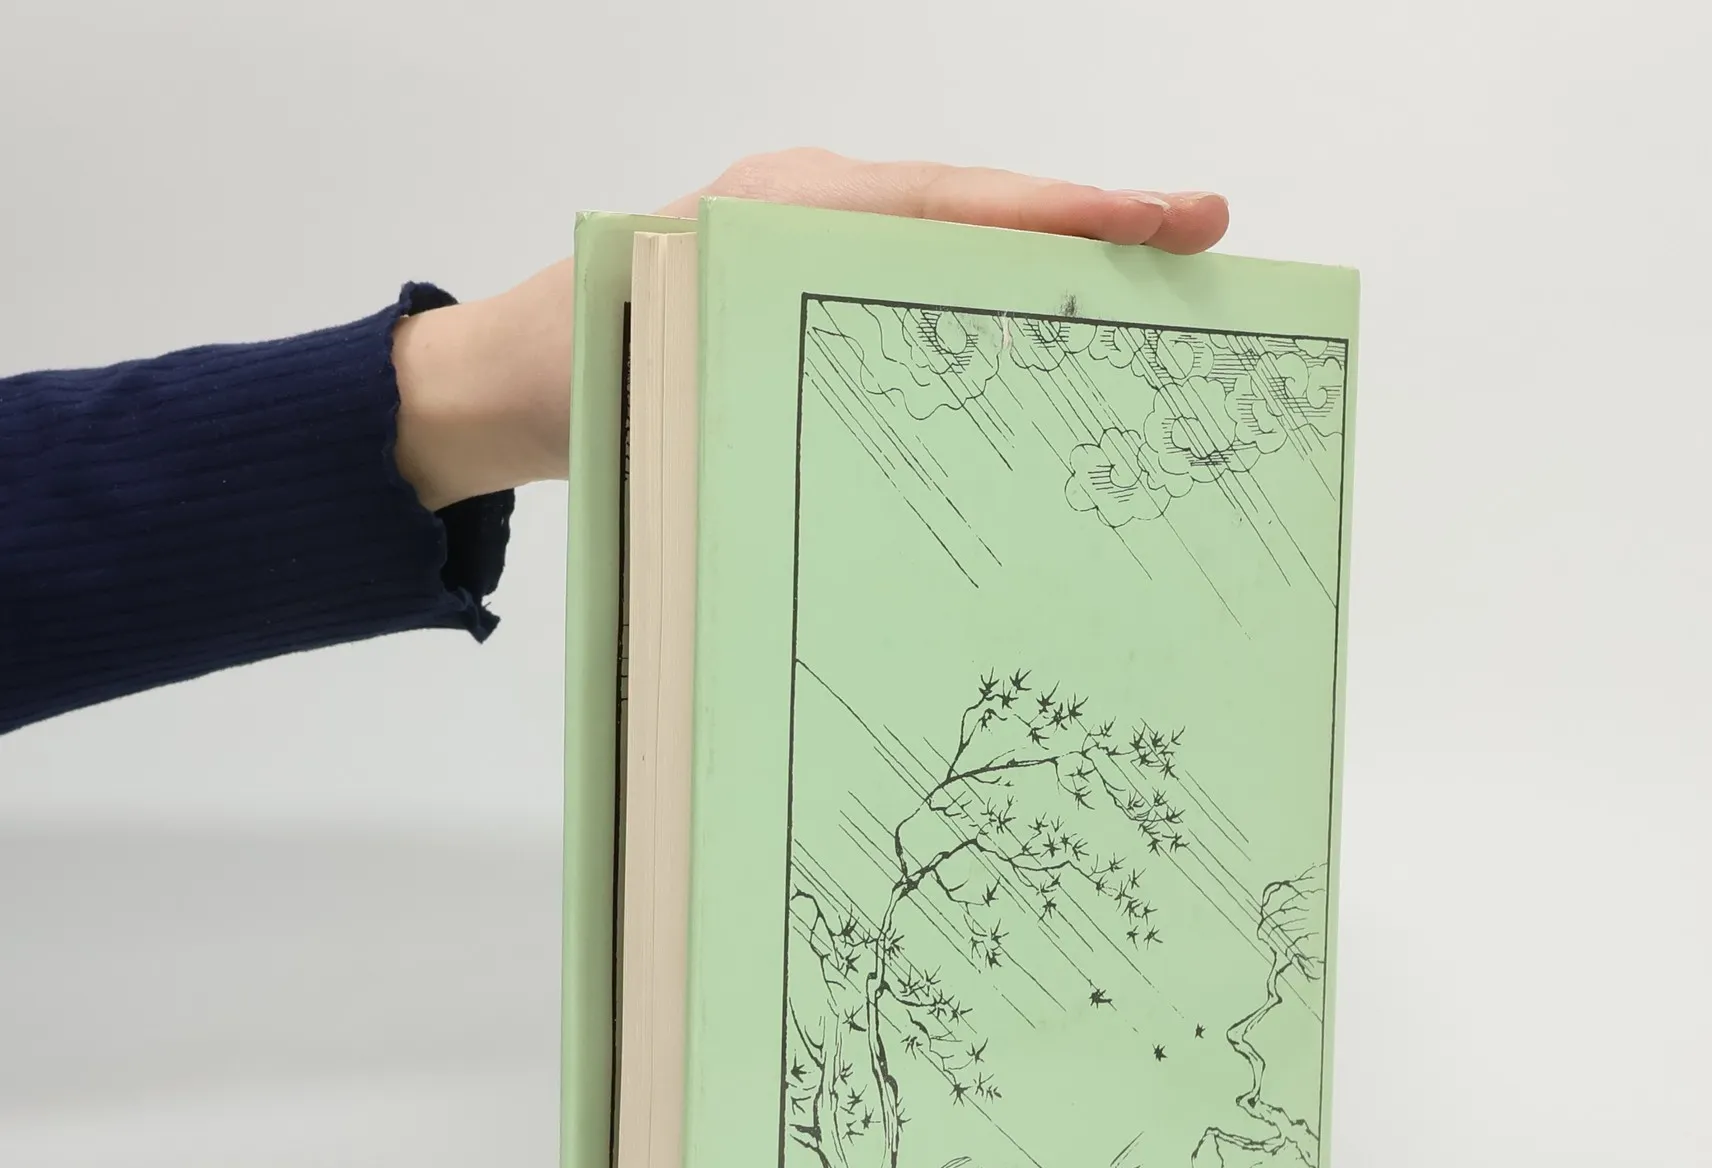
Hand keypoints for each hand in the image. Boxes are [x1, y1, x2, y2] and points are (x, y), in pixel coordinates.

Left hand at [394, 151, 1229, 510]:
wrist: (493, 383)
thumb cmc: (572, 379)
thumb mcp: (670, 367)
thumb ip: (772, 362)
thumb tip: (885, 399)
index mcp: (785, 212)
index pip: (953, 204)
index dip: (1066, 214)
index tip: (1164, 219)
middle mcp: (806, 206)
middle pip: (975, 209)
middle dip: (1089, 226)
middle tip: (1199, 240)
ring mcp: (806, 239)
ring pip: (951, 245)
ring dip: (1046, 266)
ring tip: (1148, 292)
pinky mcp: (798, 284)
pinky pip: (911, 284)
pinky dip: (980, 302)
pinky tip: (1035, 341)